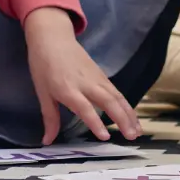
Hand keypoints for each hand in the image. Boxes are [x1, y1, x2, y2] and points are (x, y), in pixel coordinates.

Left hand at [24, 6, 140, 144]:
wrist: (52, 38)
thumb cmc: (43, 65)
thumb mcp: (42, 92)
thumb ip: (49, 118)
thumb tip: (47, 141)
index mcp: (68, 89)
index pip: (85, 108)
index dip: (95, 123)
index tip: (105, 137)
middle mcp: (86, 84)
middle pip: (109, 101)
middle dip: (122, 119)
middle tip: (131, 137)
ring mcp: (97, 78)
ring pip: (117, 97)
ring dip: (129, 114)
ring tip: (137, 131)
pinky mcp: (102, 75)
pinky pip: (117, 92)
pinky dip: (126, 105)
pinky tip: (132, 117)